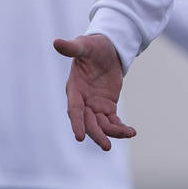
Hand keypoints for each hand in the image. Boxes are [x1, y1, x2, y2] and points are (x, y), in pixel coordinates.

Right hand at [53, 33, 135, 150]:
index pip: (74, 109)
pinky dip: (120, 128)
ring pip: (101, 125)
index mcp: (74, 89)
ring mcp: (95, 105)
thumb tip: (55, 42)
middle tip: (106, 145)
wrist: (107, 49)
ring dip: (111, 133)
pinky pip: (112, 122)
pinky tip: (131, 132)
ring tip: (127, 134)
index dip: (77, 123)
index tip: (79, 137)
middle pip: (88, 122)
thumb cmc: (92, 46)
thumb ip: (71, 48)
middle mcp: (83, 101)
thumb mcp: (84, 45)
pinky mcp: (107, 107)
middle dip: (96, 134)